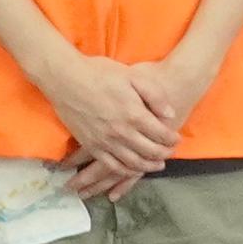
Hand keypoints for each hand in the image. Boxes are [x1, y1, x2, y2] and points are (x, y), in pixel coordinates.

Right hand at [39, 41, 178, 187]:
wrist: (65, 78)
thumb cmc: (99, 72)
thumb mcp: (132, 76)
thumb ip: (154, 95)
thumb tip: (170, 114)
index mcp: (134, 114)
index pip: (161, 135)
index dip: (172, 139)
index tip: (176, 139)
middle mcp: (122, 132)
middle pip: (150, 152)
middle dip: (164, 154)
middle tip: (170, 152)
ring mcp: (106, 142)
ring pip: (133, 163)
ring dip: (149, 166)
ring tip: (157, 165)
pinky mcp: (92, 146)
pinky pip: (112, 165)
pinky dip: (126, 171)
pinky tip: (132, 169)